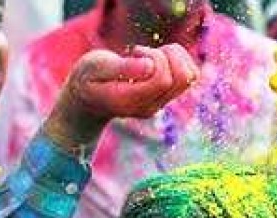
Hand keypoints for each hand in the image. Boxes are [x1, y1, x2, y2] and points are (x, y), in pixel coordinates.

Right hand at [44, 45, 197, 150]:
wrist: (87, 100)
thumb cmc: (88, 79)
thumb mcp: (95, 68)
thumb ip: (122, 68)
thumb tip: (149, 66)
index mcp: (130, 101)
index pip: (162, 79)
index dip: (155, 58)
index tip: (135, 52)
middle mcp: (149, 106)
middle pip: (181, 78)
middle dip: (166, 55)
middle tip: (142, 52)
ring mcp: (159, 104)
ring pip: (189, 77)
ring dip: (174, 56)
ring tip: (150, 55)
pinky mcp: (165, 98)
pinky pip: (189, 77)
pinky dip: (179, 60)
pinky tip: (157, 58)